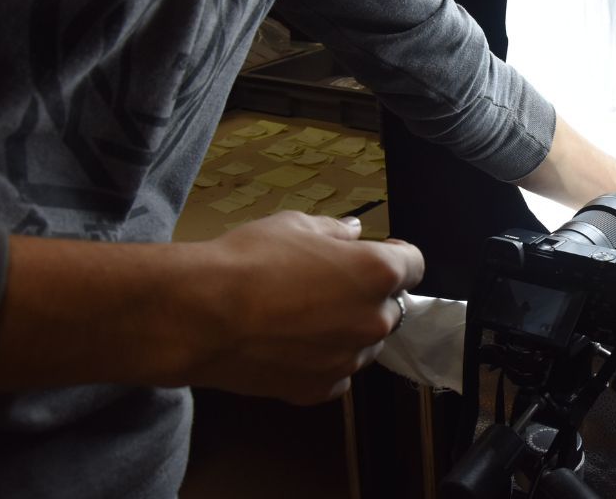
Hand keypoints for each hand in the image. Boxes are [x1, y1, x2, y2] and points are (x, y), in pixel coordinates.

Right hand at [185, 212, 423, 404]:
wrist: (201, 316)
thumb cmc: (249, 261)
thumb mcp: (294, 226)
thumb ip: (334, 230)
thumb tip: (354, 231)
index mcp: (378, 273)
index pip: (414, 264)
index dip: (397, 255)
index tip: (380, 251)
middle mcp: (374, 320)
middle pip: (389, 306)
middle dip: (367, 295)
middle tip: (326, 285)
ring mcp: (350, 359)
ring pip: (362, 342)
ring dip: (346, 329)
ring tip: (300, 316)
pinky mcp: (322, 389)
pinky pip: (337, 373)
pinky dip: (323, 360)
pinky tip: (289, 345)